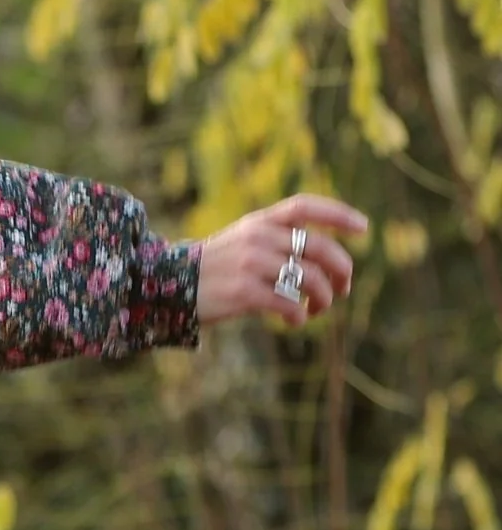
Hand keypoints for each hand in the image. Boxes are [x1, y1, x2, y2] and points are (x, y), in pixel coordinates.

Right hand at [195, 193, 368, 325]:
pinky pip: (288, 304)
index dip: (338, 214)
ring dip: (324, 298)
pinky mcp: (243, 292)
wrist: (165, 287)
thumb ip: (276, 240)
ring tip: (317, 310)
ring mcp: (250, 264)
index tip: (365, 229)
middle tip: (343, 288)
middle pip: (319, 247)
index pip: (305, 206)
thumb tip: (324, 258)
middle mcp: (257, 238)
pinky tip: (294, 322)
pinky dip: (299, 317)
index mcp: (258, 221)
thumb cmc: (212, 269)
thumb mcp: (241, 241)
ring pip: (310, 278)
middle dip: (342, 270)